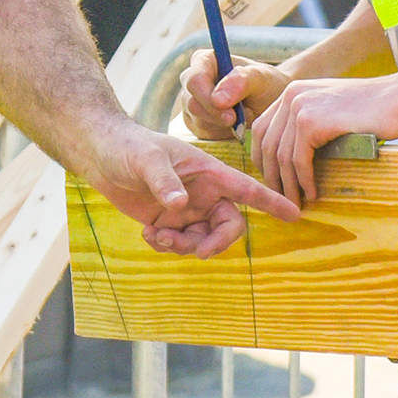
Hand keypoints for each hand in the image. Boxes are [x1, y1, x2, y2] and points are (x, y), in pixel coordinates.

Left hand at [80, 125, 301, 257]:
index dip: (272, 201)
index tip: (295, 214)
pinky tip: (147, 234)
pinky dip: (167, 247)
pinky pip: (180, 244)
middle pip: (229, 226)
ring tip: (157, 237)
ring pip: (203, 240)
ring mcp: (187, 209)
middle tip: (197, 252)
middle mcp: (203, 192)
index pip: (247, 188)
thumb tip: (180, 205)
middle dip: (216, 244)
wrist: (101, 154)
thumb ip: (164, 180)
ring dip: (184, 247)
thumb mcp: (146, 158)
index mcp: (208, 171)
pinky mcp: (169, 221)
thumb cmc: (127, 146)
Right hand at [178, 49, 288, 142]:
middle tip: (245, 118)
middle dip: (219, 116)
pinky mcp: (194, 121)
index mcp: (204, 60)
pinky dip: (222, 134)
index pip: (194, 80)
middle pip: (193, 103)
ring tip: (245, 116)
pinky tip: (237, 125)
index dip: (209, 99)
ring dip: (224, 125)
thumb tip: (217, 99)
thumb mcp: (262, 79)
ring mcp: (189, 101)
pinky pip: (202, 133)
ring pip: (197, 121)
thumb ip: (241, 82)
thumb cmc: (266, 85)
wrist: (269, 102)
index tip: (232, 115)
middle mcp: (191, 79)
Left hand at [248, 75, 397, 207]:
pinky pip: (299, 160)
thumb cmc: (373, 109)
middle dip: (271, 175)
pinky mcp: (312, 122)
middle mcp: (291, 96)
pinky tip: (312, 193)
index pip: (262, 129)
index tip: (271, 180)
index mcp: (293, 92)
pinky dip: (303, 181)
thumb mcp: (330, 109)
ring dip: (287, 185)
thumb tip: (289, 157)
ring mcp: (300, 107)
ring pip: (282, 156)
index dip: (262, 158)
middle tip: (280, 198)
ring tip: (295, 203)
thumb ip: (308, 122)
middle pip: (266, 144)